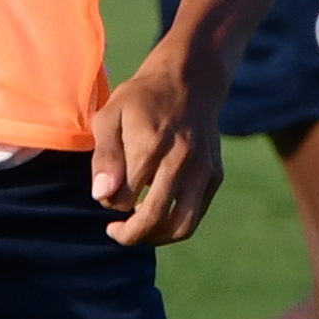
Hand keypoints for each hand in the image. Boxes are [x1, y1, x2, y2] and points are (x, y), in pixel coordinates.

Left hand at [88, 48, 226, 248]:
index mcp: (151, 144)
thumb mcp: (110, 115)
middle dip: (128, 234)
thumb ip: (104, 157)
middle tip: (114, 231)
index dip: (108, 202)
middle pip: (153, 218)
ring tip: (137, 231)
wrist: (190, 80)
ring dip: (155, 238)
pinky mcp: (215, 175)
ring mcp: (203, 169)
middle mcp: (181, 160)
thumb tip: (102, 195)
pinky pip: (196, 216)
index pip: (124, 198)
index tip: (104, 192)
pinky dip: (175, 226)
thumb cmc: (141, 99)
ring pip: (181, 226)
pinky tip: (157, 215)